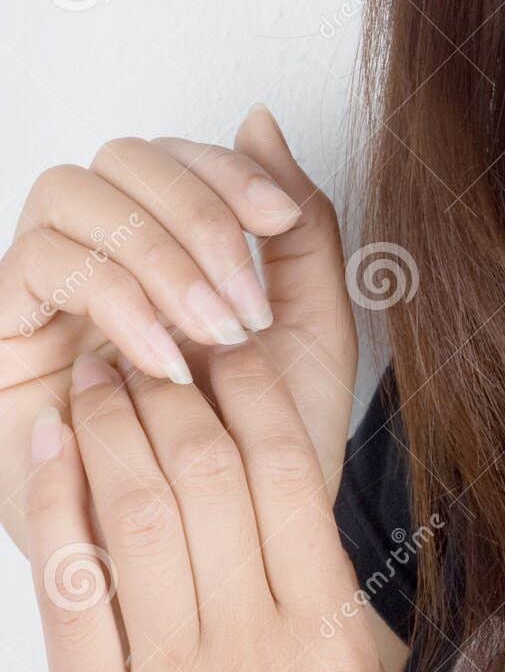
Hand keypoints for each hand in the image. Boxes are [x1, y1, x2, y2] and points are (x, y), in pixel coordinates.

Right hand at [0, 105, 357, 550]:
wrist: (225, 553)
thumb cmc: (261, 449)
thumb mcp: (306, 329)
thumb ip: (300, 230)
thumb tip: (259, 118)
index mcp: (172, 240)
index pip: (179, 154)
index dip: (227, 171)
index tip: (280, 221)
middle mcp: (102, 248)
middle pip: (122, 157)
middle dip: (196, 213)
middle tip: (245, 296)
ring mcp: (48, 284)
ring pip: (74, 193)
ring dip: (158, 252)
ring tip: (214, 330)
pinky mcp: (4, 327)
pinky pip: (42, 263)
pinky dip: (114, 297)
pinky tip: (164, 359)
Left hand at [23, 341, 411, 671]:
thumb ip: (315, 588)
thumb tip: (265, 480)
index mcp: (332, 640)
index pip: (288, 471)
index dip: (251, 389)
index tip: (229, 344)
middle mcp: (256, 656)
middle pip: (207, 476)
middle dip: (172, 389)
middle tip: (151, 342)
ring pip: (140, 518)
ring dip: (112, 427)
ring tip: (99, 371)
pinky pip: (74, 597)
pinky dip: (55, 509)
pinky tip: (50, 448)